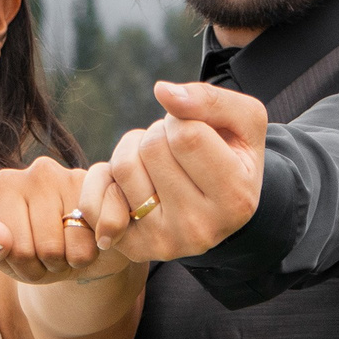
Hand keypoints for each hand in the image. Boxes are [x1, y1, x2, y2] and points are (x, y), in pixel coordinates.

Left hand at [0, 156, 126, 284]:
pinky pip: (109, 228)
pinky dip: (103, 245)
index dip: (24, 266)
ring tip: (70, 247)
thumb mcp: (3, 257)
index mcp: (4, 186)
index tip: (25, 254)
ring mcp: (75, 174)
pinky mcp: (108, 184)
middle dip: (50, 264)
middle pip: (48, 249)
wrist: (75, 248)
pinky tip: (97, 238)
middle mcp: (39, 171)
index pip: (16, 249)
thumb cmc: (32, 250)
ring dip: (76, 260)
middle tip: (51, 254)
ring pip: (78, 247)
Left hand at [92, 80, 267, 262]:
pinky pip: (94, 198)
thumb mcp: (244, 122)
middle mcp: (200, 228)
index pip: (186, 134)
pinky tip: (131, 185)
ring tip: (158, 165)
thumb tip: (162, 91)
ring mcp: (164, 242)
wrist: (218, 210)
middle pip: (152, 148)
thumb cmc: (232, 157)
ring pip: (123, 166)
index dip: (184, 119)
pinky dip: (106, 178)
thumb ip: (210, 99)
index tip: (196, 131)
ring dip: (134, 151)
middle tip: (177, 151)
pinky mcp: (132, 247)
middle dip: (160, 134)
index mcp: (235, 198)